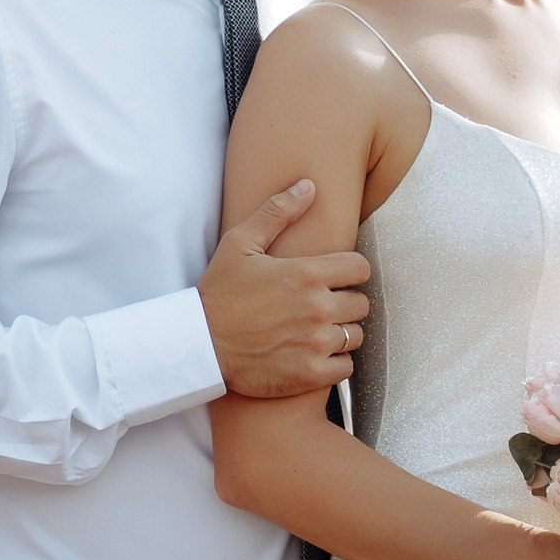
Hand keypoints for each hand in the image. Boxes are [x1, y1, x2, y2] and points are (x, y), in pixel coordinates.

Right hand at [200, 179, 371, 399]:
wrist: (198, 344)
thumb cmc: (218, 292)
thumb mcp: (241, 243)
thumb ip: (277, 211)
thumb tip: (309, 186)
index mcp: (306, 274)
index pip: (360, 268)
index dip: (350, 271)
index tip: (337, 278)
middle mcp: (317, 308)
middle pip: (361, 303)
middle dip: (346, 302)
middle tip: (322, 305)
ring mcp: (315, 343)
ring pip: (355, 335)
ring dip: (342, 332)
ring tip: (318, 330)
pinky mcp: (310, 373)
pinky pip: (345, 367)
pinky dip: (335, 362)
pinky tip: (315, 353)